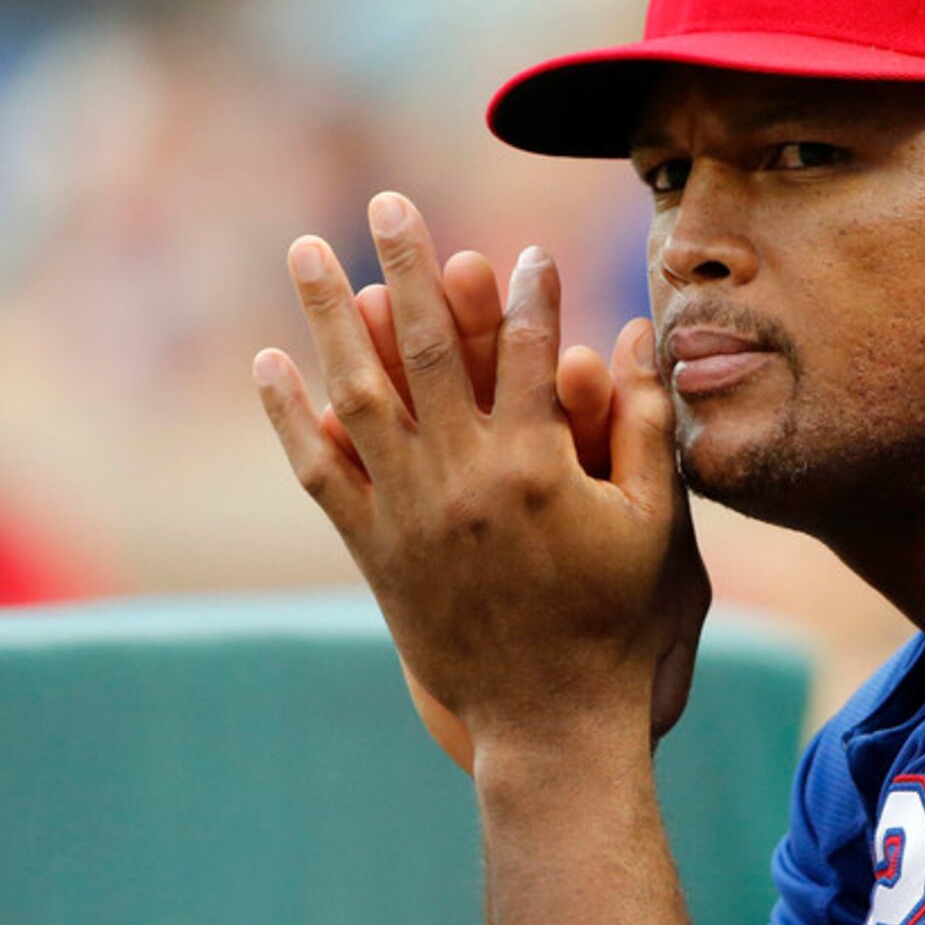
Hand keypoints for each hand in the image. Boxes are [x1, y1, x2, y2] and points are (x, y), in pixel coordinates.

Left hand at [255, 191, 709, 756]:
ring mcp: (411, 513)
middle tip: (386, 202)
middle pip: (432, 348)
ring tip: (307, 251)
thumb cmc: (617, 624)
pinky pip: (321, 472)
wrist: (551, 721)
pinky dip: (291, 418)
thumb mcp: (655, 527)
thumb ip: (642, 428)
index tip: (520, 248)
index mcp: (539, 466)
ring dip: (332, 317)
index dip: (527, 294)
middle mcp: (465, 478)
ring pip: (361, 393)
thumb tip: (632, 338)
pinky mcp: (376, 550)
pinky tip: (269, 364)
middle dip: (411, 267)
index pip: (531, 351)